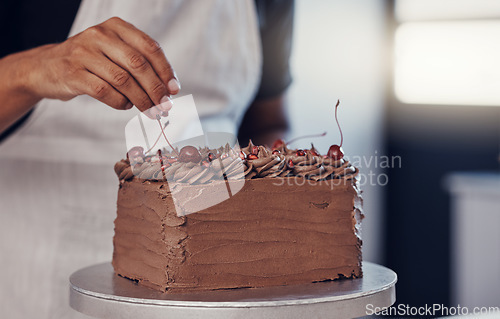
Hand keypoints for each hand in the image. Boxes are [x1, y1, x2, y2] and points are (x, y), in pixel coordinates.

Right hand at [27, 17, 178, 115]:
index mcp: (116, 27)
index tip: (174, 90)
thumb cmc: (91, 62)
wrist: (47, 67)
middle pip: (138, 64)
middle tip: (164, 106)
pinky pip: (103, 91)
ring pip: (122, 79)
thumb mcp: (115, 52)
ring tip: (149, 111)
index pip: (149, 47)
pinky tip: (124, 105)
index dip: (165, 70)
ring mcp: (83, 53)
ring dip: (141, 99)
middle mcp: (100, 35)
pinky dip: (119, 102)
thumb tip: (169, 88)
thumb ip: (139, 64)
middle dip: (155, 89)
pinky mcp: (72, 73)